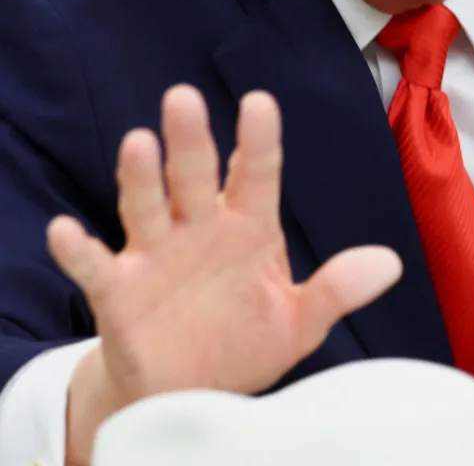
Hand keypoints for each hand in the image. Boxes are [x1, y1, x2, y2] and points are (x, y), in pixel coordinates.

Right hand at [47, 87, 401, 465]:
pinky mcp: (118, 291)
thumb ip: (336, 290)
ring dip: (140, 177)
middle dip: (190, 140)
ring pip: (147, 205)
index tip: (260, 102)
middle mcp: (199, 227)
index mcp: (247, 225)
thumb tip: (391, 262)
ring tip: (138, 143)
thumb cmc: (244, 342)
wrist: (189, 391)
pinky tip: (66, 231)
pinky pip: (96, 266)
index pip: (257, 174)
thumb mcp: (297, 322)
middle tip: (183, 98)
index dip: (259, 140)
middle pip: (194, 176)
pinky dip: (79, 250)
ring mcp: (156, 254)